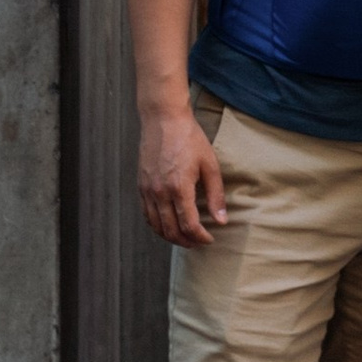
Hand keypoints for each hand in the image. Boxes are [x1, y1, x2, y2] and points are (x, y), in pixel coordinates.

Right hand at [139, 108, 227, 246]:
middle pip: (171, 230)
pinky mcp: (141, 186)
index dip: (200, 237)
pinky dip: (157, 225)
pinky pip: (147, 214)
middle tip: (198, 242)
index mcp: (179, 187)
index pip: (189, 225)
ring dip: (171, 236)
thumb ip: (216, 195)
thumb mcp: (210, 164)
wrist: (164, 119)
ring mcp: (147, 190)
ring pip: (156, 226)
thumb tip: (221, 220)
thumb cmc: (189, 139)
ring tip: (185, 238)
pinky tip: (167, 225)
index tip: (209, 239)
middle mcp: (160, 192)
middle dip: (186, 241)